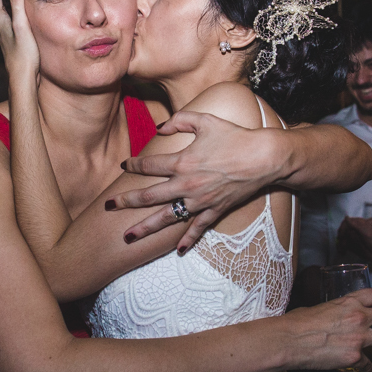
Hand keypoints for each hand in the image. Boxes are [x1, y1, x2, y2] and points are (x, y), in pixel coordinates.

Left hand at [0, 0, 40, 82]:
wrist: (22, 78)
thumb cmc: (23, 53)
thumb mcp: (21, 25)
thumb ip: (17, 3)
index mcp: (0, 22)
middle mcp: (0, 30)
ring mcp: (5, 39)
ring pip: (4, 19)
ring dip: (8, 8)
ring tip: (17, 1)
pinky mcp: (12, 46)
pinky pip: (10, 28)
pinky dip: (14, 20)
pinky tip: (21, 24)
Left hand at [107, 112, 282, 250]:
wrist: (264, 157)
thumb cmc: (235, 136)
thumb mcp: (205, 120)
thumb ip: (179, 120)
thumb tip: (160, 128)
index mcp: (182, 162)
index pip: (149, 166)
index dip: (133, 164)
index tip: (124, 165)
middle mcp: (187, 185)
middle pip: (149, 196)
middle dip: (126, 202)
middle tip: (108, 207)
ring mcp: (200, 201)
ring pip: (167, 218)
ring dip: (145, 228)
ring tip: (127, 237)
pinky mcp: (215, 210)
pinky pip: (197, 229)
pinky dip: (187, 240)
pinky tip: (176, 251)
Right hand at [281, 287, 371, 371]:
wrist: (288, 341)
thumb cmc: (297, 322)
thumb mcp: (321, 307)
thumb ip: (336, 310)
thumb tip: (337, 317)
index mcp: (350, 302)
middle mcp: (359, 318)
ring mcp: (359, 338)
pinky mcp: (355, 358)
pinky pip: (370, 364)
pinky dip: (368, 367)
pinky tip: (366, 368)